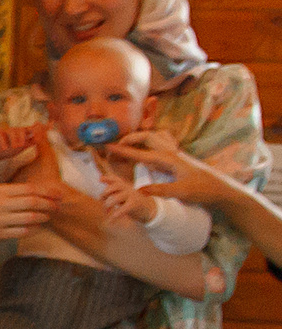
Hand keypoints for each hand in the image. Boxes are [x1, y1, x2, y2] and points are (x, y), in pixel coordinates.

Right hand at [0, 123, 43, 165]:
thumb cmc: (10, 149)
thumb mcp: (23, 146)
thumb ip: (32, 141)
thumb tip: (43, 135)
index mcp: (24, 133)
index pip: (34, 128)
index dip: (41, 127)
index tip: (51, 124)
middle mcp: (16, 130)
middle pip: (21, 130)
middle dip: (22, 137)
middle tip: (21, 145)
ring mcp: (6, 130)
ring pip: (12, 132)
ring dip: (14, 140)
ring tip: (14, 147)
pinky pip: (1, 137)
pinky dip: (3, 144)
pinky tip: (4, 148)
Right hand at [0, 181, 57, 247]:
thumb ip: (15, 191)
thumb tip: (41, 192)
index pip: (29, 189)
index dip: (47, 191)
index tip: (58, 194)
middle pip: (32, 202)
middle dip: (49, 204)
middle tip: (57, 206)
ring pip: (30, 217)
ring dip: (44, 217)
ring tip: (48, 216)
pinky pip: (23, 231)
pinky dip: (35, 229)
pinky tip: (39, 226)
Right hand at [99, 129, 243, 210]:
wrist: (220, 189)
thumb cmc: (203, 190)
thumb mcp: (181, 192)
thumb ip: (159, 190)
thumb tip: (138, 191)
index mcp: (170, 159)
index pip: (142, 153)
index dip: (124, 151)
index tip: (108, 147)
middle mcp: (172, 153)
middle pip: (148, 137)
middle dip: (131, 138)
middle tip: (117, 145)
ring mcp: (176, 154)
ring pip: (156, 137)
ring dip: (142, 137)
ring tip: (131, 144)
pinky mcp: (178, 159)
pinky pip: (163, 144)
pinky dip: (153, 142)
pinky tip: (149, 150)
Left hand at [99, 172, 157, 224]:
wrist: (148, 209)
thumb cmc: (131, 202)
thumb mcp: (123, 193)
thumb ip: (113, 189)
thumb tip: (100, 180)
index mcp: (124, 185)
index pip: (115, 179)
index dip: (107, 178)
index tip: (100, 179)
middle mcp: (128, 188)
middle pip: (114, 186)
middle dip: (104, 194)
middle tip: (101, 202)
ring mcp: (132, 195)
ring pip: (116, 198)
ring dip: (108, 206)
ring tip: (106, 212)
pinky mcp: (135, 204)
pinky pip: (123, 209)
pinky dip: (115, 215)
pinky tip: (110, 221)